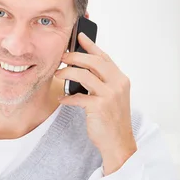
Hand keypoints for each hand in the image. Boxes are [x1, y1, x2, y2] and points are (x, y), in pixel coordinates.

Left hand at [55, 32, 136, 174]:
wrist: (118, 142)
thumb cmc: (112, 120)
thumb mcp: (112, 97)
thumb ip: (102, 82)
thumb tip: (82, 69)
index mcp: (121, 79)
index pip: (104, 57)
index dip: (91, 45)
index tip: (79, 36)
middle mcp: (117, 84)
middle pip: (94, 61)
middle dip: (75, 56)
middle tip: (62, 57)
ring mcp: (109, 95)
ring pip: (84, 75)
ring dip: (68, 73)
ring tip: (58, 74)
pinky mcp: (100, 107)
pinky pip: (78, 97)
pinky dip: (67, 97)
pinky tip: (62, 99)